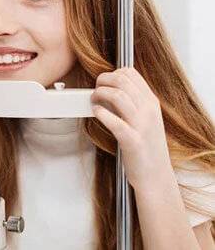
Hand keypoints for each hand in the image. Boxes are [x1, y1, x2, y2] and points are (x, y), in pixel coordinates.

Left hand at [91, 67, 174, 190]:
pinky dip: (102, 114)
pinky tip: (96, 113)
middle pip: (122, 80)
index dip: (112, 73)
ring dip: (100, 94)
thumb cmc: (145, 146)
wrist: (155, 175)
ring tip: (93, 100)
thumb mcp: (145, 118)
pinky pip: (116, 122)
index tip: (104, 82)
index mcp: (151, 102)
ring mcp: (142, 126)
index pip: (130, 73)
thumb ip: (132, 102)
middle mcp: (148, 111)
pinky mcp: (133, 141)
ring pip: (118, 96)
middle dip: (102, 80)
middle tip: (95, 89)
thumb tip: (110, 87)